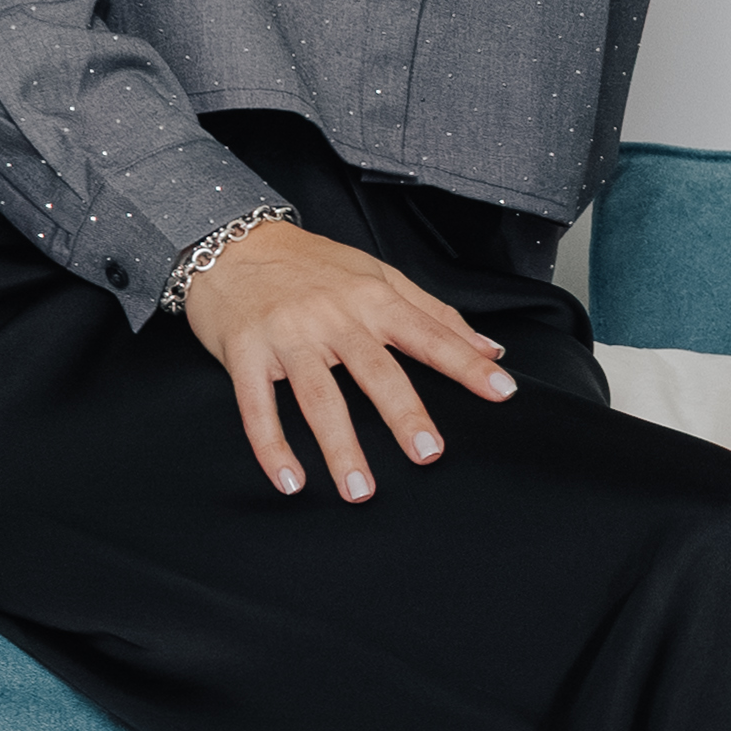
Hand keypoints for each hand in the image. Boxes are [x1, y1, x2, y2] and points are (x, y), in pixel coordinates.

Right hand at [183, 220, 517, 500]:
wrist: (228, 240)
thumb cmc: (310, 263)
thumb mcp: (376, 274)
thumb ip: (433, 313)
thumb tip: (489, 348)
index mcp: (371, 297)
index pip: (428, 334)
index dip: (466, 363)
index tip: (501, 391)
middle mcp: (332, 316)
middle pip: (374, 370)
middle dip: (403, 413)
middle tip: (428, 454)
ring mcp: (287, 336)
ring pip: (318, 396)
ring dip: (339, 447)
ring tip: (359, 489)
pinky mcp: (245, 353)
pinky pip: (258, 406)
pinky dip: (272, 446)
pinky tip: (290, 480)